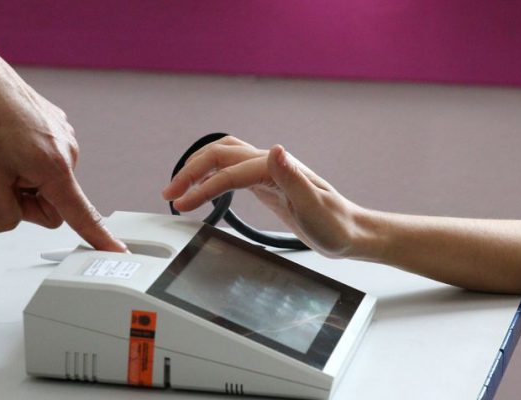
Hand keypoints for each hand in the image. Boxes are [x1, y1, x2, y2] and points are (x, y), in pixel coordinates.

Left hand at [0, 67, 125, 251]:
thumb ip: (3, 217)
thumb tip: (17, 220)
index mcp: (54, 167)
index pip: (81, 215)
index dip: (99, 238)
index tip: (119, 252)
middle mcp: (68, 151)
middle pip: (54, 203)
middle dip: (28, 199)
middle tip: (0, 176)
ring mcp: (66, 138)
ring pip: (48, 182)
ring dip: (25, 177)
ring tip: (1, 152)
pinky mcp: (60, 129)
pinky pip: (46, 161)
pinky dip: (27, 159)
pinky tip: (9, 140)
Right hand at [162, 136, 363, 257]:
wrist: (352, 233)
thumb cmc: (337, 225)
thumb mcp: (315, 207)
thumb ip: (294, 178)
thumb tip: (275, 150)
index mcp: (278, 168)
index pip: (229, 172)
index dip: (202, 187)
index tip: (182, 205)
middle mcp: (271, 163)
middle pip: (220, 154)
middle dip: (190, 171)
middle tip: (169, 194)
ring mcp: (268, 172)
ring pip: (224, 158)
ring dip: (198, 169)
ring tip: (178, 190)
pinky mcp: (266, 184)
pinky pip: (231, 172)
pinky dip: (211, 177)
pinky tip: (203, 191)